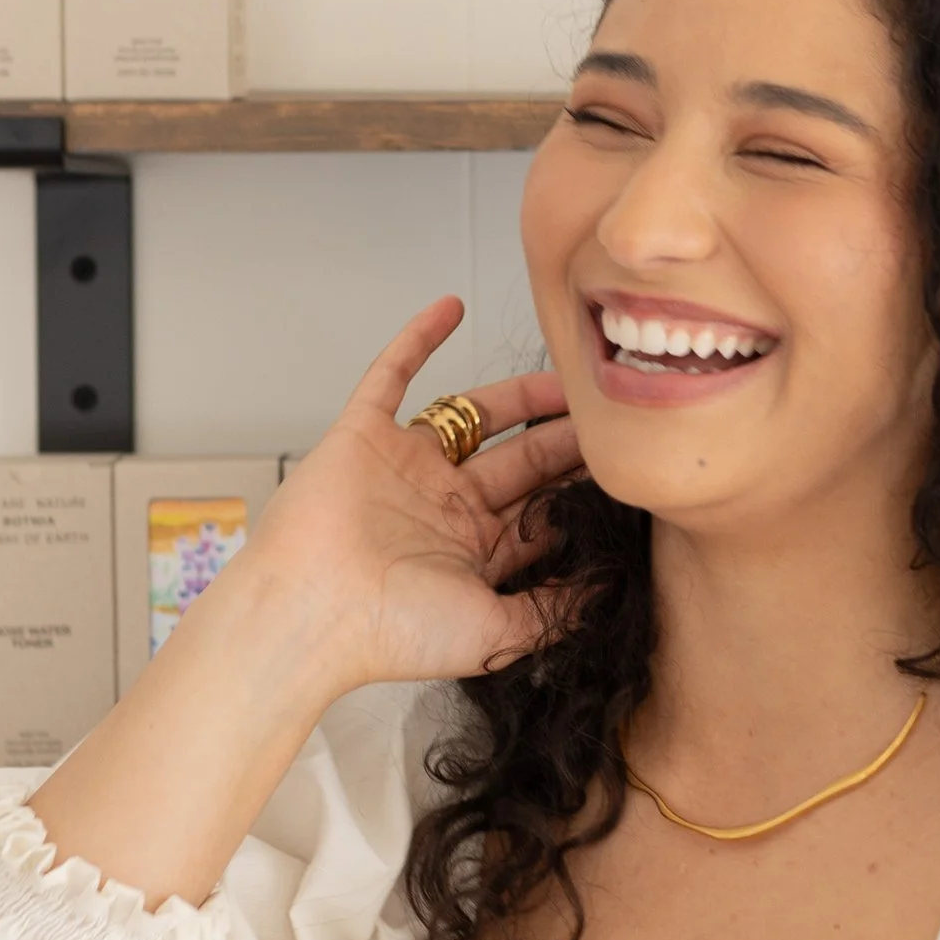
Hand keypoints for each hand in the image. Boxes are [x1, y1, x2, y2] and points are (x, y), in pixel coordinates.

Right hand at [219, 296, 584, 697]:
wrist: (311, 613)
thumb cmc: (393, 633)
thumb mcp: (498, 631)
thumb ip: (557, 610)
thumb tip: (615, 590)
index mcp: (472, 552)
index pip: (540, 510)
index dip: (582, 489)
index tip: (628, 467)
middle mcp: (442, 506)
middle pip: (519, 460)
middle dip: (566, 439)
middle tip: (611, 415)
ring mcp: (403, 468)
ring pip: (472, 416)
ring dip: (519, 395)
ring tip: (569, 376)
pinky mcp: (362, 436)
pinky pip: (392, 375)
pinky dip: (418, 339)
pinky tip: (452, 306)